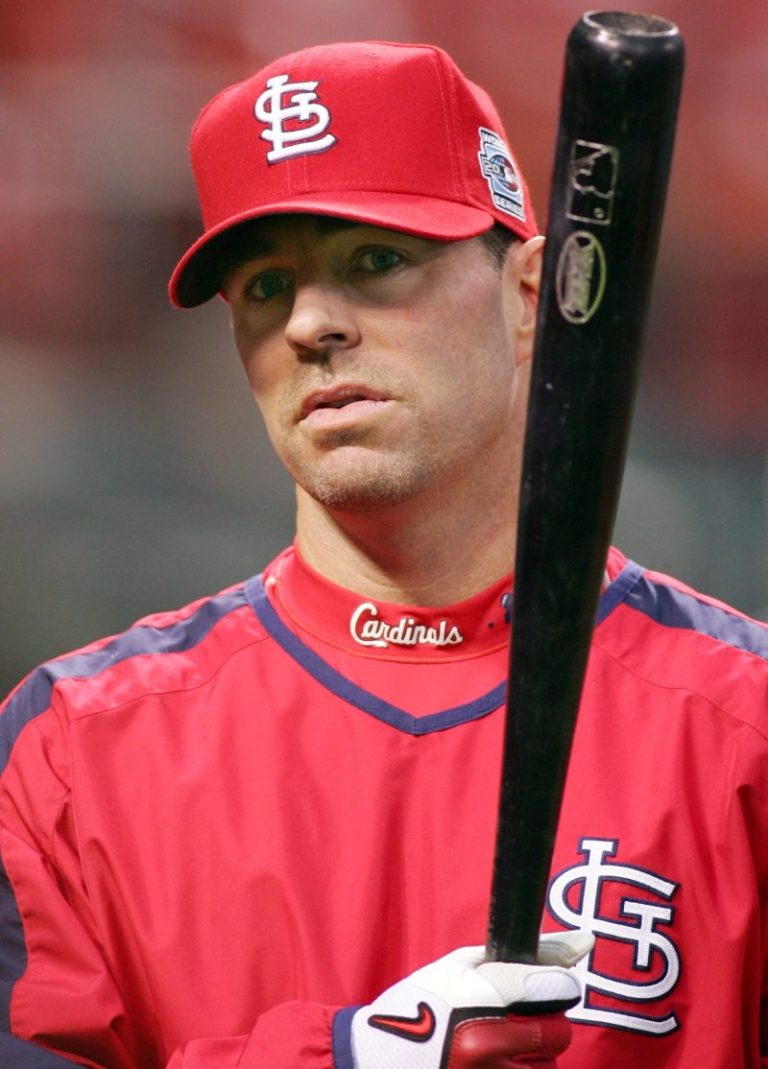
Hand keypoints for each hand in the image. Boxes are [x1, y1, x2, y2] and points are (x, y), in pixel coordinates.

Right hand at [350, 931, 592, 1067]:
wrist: (374, 1062)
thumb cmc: (419, 1005)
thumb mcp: (459, 966)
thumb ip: (521, 956)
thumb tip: (582, 943)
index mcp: (480, 999)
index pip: (559, 990)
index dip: (555, 985)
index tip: (543, 986)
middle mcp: (488, 1044)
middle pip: (559, 1032)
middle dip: (544, 1023)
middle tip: (514, 1020)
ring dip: (532, 1058)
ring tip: (494, 1049)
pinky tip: (491, 1068)